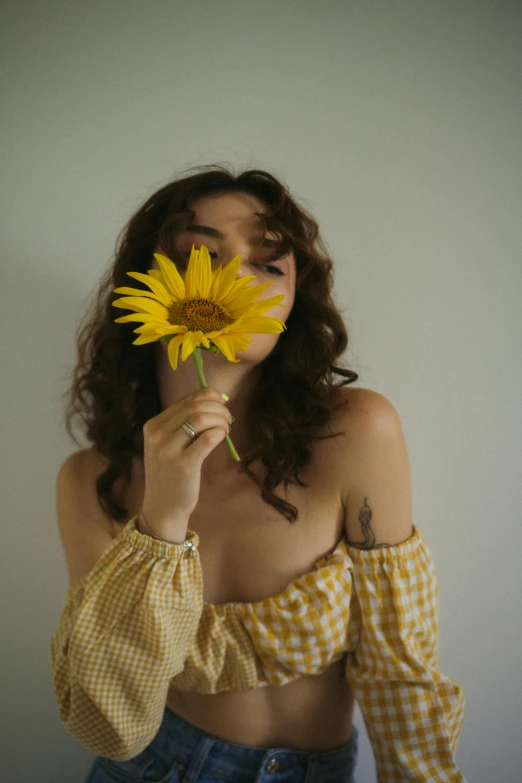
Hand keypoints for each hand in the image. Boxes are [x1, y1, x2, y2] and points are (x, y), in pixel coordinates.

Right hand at [141, 386, 231, 539]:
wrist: (163, 506)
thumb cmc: (171, 473)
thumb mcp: (169, 444)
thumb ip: (185, 424)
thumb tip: (217, 400)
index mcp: (153, 426)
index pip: (186, 400)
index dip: (209, 396)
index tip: (222, 403)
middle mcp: (157, 435)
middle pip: (195, 407)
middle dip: (218, 408)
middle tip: (228, 418)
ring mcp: (168, 450)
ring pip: (201, 418)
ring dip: (220, 419)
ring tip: (226, 428)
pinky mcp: (183, 464)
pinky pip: (208, 438)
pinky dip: (220, 433)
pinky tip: (222, 437)